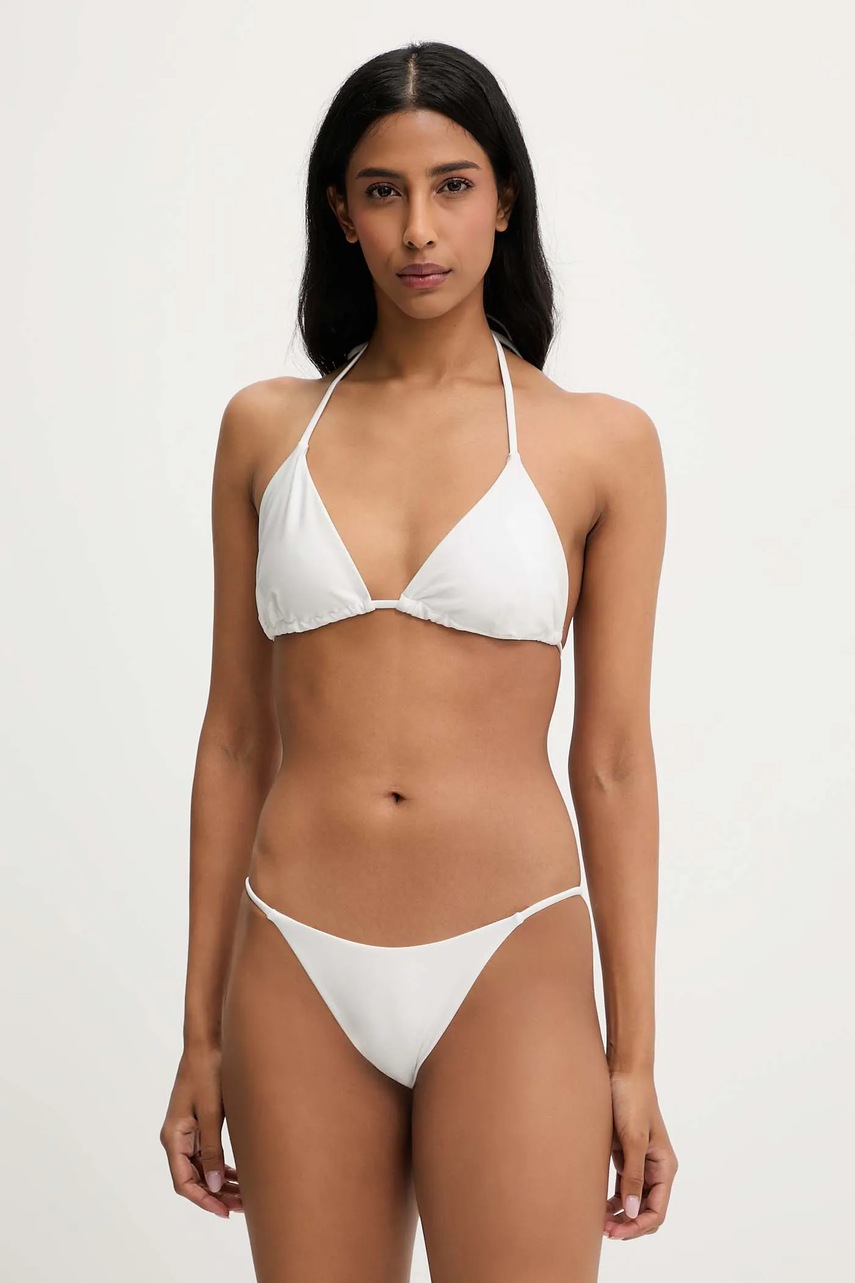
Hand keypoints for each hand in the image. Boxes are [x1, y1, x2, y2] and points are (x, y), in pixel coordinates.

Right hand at [160, 1044, 243, 1218]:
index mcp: (174, 1136)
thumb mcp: (212, 1112)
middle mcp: (176, 1138)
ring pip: (202, 1169)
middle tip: (242, 1207)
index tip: (225, 1211)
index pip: (184, 1182)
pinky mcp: (197, 1124)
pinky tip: (239, 1175)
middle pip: (193, 1179)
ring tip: (244, 1196)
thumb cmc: (208, 1071)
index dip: (204, 1200)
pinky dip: (221, 1167)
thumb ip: (213, 1149)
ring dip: (220, 1183)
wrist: (208, 1041)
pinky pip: (207, 1155)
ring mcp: (186, 1132)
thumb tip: (216, 1186)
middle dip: (216, 1195)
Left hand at [603, 1068, 677, 1240]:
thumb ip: (633, 1177)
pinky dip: (613, 1200)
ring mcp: (640, 1163)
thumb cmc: (632, 1100)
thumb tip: (633, 1213)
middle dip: (629, 1225)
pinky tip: (598, 1206)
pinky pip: (623, 1187)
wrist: (623, 1071)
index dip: (638, 1226)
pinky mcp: (626, 1155)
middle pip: (647, 1211)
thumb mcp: (633, 1139)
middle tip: (604, 1231)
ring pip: (634, 1202)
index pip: (657, 1211)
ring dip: (620, 1215)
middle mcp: (655, 1168)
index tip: (616, 1232)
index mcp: (665, 1167)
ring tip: (599, 1223)